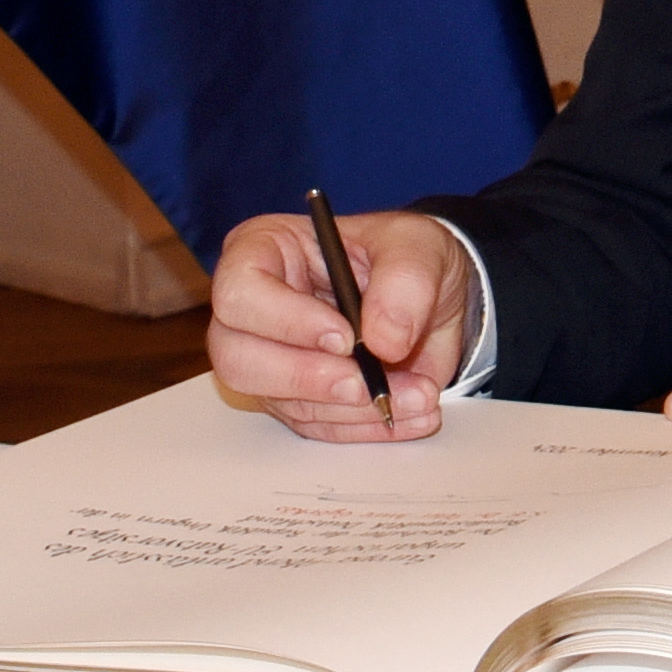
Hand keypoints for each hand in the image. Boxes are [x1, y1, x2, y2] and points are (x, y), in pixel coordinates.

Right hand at [207, 207, 470, 440]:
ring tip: (416, 395)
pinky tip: (409, 412)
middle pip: (238, 357)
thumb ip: (405, 283)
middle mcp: (256, 308)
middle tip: (366, 383)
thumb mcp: (419, 247)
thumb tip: (384, 340)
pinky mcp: (297, 396)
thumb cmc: (407, 257)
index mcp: (265, 249)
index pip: (241, 290)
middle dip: (306, 378)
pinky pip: (315, 424)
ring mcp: (271, 358)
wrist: (433, 299)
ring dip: (349, 409)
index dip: (286, 320)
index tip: (345, 337)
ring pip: (278, 400)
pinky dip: (363, 425)